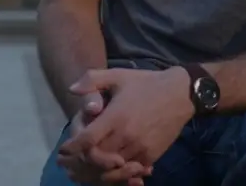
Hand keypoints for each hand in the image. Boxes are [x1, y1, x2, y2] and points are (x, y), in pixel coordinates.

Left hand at [59, 67, 193, 180]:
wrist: (180, 94)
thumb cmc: (146, 84)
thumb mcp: (117, 75)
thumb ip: (92, 80)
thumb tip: (71, 90)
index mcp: (115, 117)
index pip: (87, 140)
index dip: (73, 147)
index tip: (64, 149)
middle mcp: (126, 136)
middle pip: (97, 158)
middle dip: (84, 159)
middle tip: (75, 159)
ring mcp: (140, 148)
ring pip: (113, 168)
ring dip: (101, 167)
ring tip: (91, 164)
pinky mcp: (152, 156)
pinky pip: (131, 170)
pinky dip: (120, 170)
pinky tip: (113, 165)